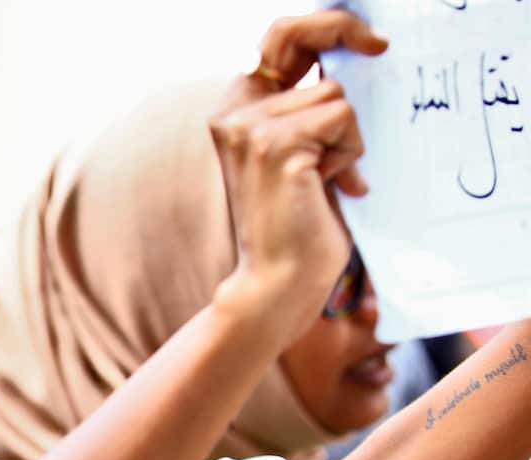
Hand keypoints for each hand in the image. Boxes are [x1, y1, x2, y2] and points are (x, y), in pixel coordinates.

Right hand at [209, 10, 387, 344]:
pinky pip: (341, 119)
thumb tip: (353, 62)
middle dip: (344, 34)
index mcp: (234, 111)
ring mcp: (251, 126)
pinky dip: (350, 153)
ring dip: (348, 135)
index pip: (277, 38)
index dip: (322, 24)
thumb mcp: (301, 154)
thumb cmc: (297, 224)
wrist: (279, 279)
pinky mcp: (276, 144)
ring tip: (330, 176)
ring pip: (334, 92)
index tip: (365, 37)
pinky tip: (332, 185)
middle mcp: (233, 112)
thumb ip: (308, 111)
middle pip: (303, 40)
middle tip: (379, 46)